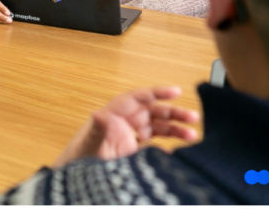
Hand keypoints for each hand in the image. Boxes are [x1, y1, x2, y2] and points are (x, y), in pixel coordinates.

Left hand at [51, 86, 199, 167]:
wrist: (75, 177)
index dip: (157, 92)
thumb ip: (97, 129)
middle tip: (193, 117)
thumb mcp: (89, 142)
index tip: (176, 91)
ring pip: (157, 128)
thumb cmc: (79, 157)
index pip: (138, 98)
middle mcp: (123, 122)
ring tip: (193, 136)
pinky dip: (166, 148)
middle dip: (173, 113)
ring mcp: (129, 137)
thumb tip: (100, 115)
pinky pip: (153, 146)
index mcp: (114, 114)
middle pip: (153, 112)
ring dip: (175, 130)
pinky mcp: (132, 151)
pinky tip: (177, 154)